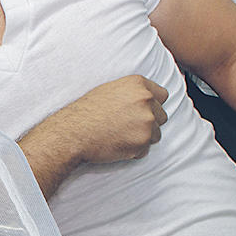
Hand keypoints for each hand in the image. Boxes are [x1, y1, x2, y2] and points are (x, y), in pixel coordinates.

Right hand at [19, 76, 168, 197]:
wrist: (73, 133)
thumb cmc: (85, 112)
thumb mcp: (109, 90)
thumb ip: (132, 93)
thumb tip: (148, 99)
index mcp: (138, 84)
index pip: (162, 95)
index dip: (153, 105)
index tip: (142, 112)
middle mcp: (146, 100)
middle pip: (162, 116)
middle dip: (149, 123)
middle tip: (127, 127)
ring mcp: (146, 121)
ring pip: (156, 134)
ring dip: (142, 138)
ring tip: (120, 136)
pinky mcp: (142, 142)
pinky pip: (145, 150)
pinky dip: (134, 151)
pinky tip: (116, 145)